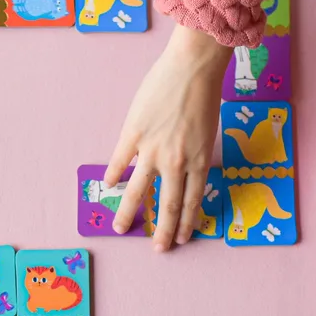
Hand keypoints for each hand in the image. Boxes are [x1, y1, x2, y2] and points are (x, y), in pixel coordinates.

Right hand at [105, 24, 231, 250]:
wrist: (192, 66)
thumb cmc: (204, 93)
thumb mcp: (206, 132)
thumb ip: (193, 154)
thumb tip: (177, 170)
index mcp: (199, 160)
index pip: (192, 201)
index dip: (185, 222)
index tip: (180, 239)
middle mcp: (177, 162)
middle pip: (167, 204)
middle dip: (162, 230)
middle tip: (158, 249)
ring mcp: (153, 150)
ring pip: (138, 191)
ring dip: (130, 214)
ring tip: (122, 228)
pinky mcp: (133, 135)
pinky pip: (119, 162)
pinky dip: (113, 176)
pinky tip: (109, 187)